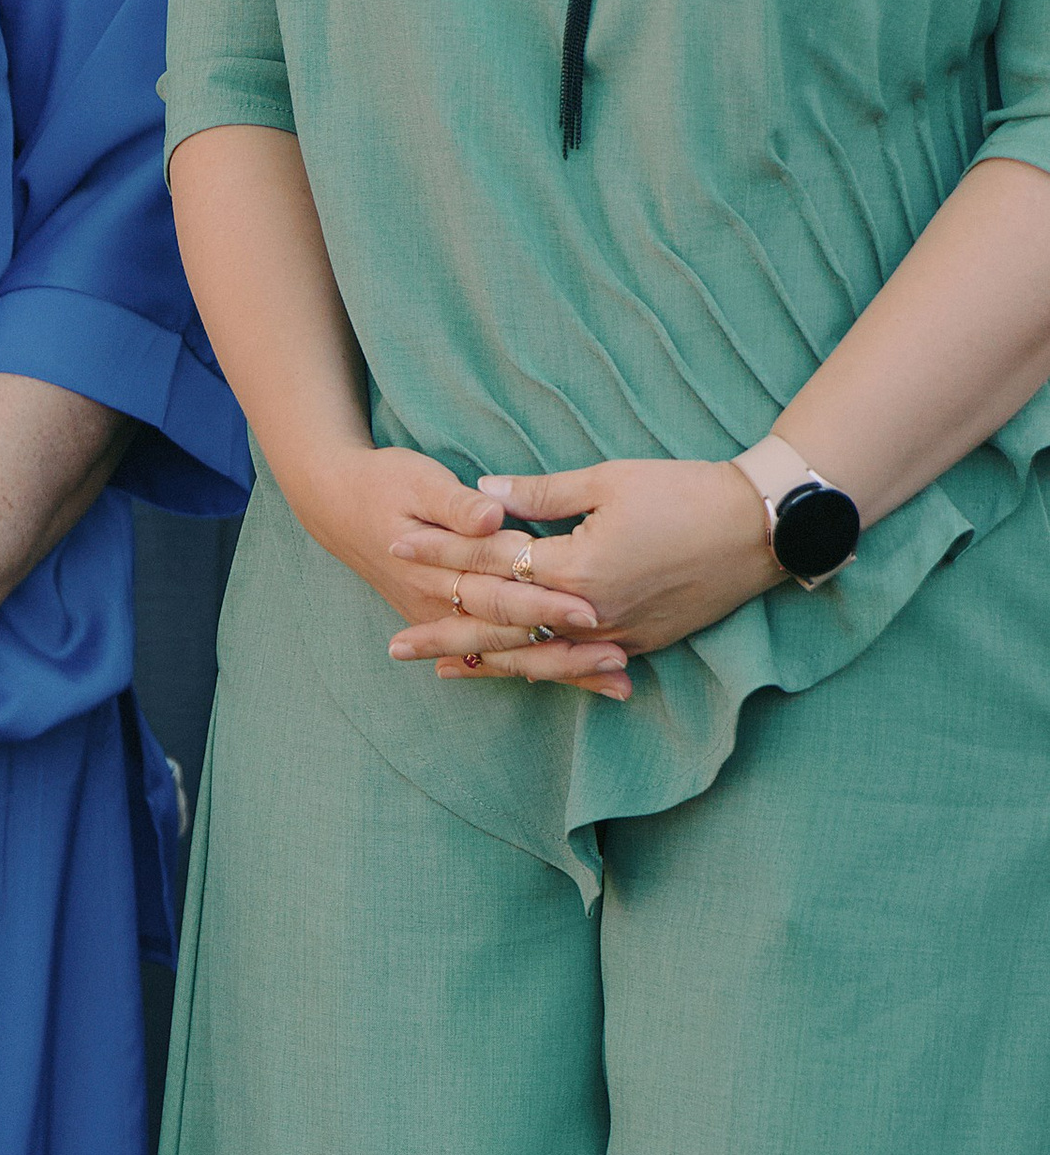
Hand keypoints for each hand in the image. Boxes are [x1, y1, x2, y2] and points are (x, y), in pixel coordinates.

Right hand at [293, 446, 632, 699]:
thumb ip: (457, 504)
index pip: (499, 593)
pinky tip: (587, 680)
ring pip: (512, 656)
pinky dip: (545, 668)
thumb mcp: (417, 481)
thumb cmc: (383, 485)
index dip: (544, 602)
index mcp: (438, 572)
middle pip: (512, 637)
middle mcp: (441, 606)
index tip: (590, 610)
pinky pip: (502, 657)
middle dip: (566, 651)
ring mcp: (445, 621)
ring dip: (566, 671)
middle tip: (618, 659)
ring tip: (618, 684)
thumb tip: (489, 518)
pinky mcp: (454, 623)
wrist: (338, 505)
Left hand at [387, 458, 778, 680]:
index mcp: (574, 569)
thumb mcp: (610, 480)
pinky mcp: (637, 645)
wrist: (761, 529)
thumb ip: (540, 493)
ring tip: (439, 671)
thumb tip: (481, 494)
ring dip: (482, 665)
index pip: (488, 563)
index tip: (395, 545)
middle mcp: (586, 615)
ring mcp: (612, 638)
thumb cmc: (687, 492)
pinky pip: (573, 667)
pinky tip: (512, 674)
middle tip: (393, 646)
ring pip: (532, 658)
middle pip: (497, 627)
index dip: (438, 552)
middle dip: (442, 633)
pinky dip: (538, 671)